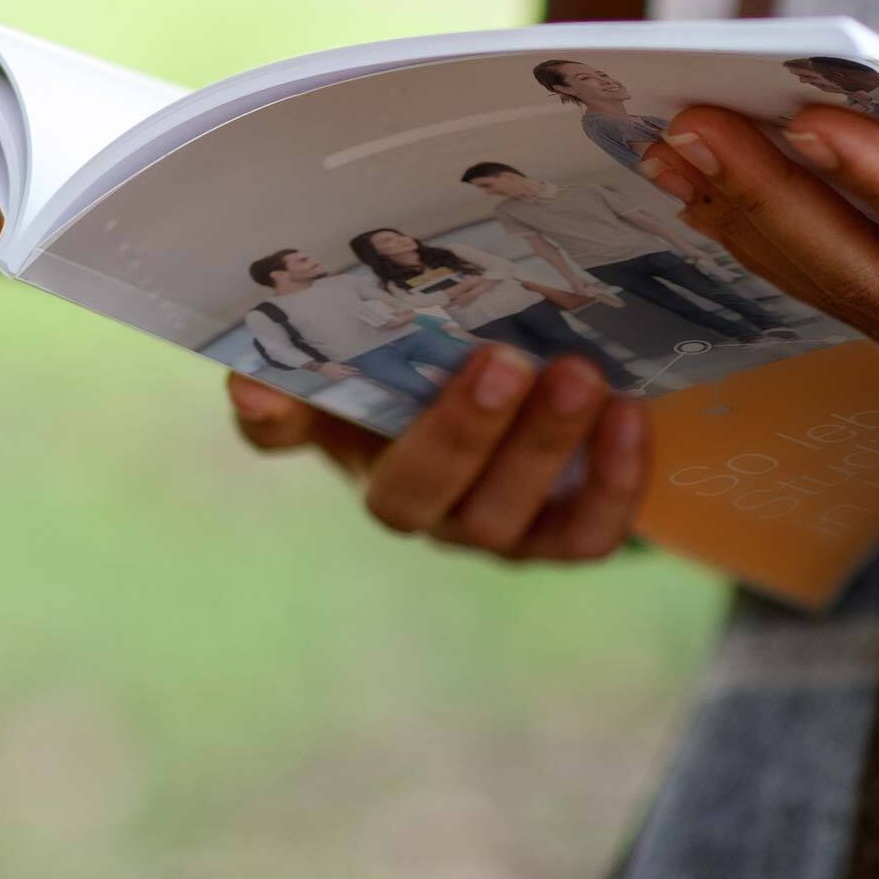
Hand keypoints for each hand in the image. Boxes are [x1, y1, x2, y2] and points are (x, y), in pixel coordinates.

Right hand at [224, 347, 649, 562]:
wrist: (553, 396)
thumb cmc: (452, 359)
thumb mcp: (396, 339)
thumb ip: (330, 344)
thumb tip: (248, 382)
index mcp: (350, 436)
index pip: (283, 434)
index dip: (273, 416)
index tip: (265, 384)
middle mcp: (413, 499)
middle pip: (418, 489)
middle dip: (462, 428)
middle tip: (503, 358)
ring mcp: (488, 528)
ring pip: (507, 516)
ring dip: (545, 445)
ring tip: (582, 375)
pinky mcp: (561, 539)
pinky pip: (586, 535)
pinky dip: (612, 481)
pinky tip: (630, 416)